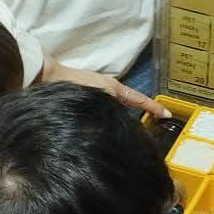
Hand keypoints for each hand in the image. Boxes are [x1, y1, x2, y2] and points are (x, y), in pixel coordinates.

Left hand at [39, 55, 170, 119]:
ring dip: (127, 118)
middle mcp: (107, 91)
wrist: (45, 78)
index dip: (154, 108)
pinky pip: (107, 111)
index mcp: (113, 88)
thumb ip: (113, 105)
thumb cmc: (72, 85)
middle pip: (130, 104)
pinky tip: (112, 130)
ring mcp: (97, 96)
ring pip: (118, 108)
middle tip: (153, 129)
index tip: (168, 115)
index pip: (139, 99)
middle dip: (143, 114)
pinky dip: (114, 118)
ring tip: (135, 134)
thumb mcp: (99, 94)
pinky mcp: (86, 102)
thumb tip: (124, 120)